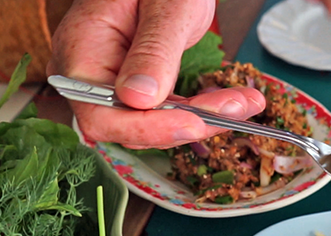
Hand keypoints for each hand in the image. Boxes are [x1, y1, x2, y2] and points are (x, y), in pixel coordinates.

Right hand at [47, 0, 264, 148]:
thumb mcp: (165, 7)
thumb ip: (152, 51)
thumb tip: (139, 98)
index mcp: (83, 49)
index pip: (101, 113)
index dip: (145, 128)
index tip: (192, 123)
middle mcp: (93, 74)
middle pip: (132, 126)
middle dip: (187, 123)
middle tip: (236, 108)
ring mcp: (115, 82)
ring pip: (157, 124)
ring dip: (205, 118)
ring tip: (247, 102)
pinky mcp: (141, 88)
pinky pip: (170, 111)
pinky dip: (204, 109)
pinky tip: (238, 101)